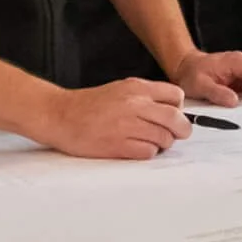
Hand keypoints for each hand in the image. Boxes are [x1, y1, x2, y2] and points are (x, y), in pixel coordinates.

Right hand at [37, 79, 191, 159]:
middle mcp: (135, 104)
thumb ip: (144, 96)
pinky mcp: (119, 145)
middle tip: (175, 135)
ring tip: (148, 142)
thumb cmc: (89, 105)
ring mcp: (128, 125)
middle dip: (180, 130)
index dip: (178, 109)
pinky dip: (147, 153)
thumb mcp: (120, 89)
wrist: (60, 115)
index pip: (176, 96)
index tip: (173, 116)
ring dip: (161, 144)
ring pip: (164, 138)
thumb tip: (170, 110)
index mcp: (137, 88)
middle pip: (176, 120)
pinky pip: (148, 152)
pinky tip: (136, 149)